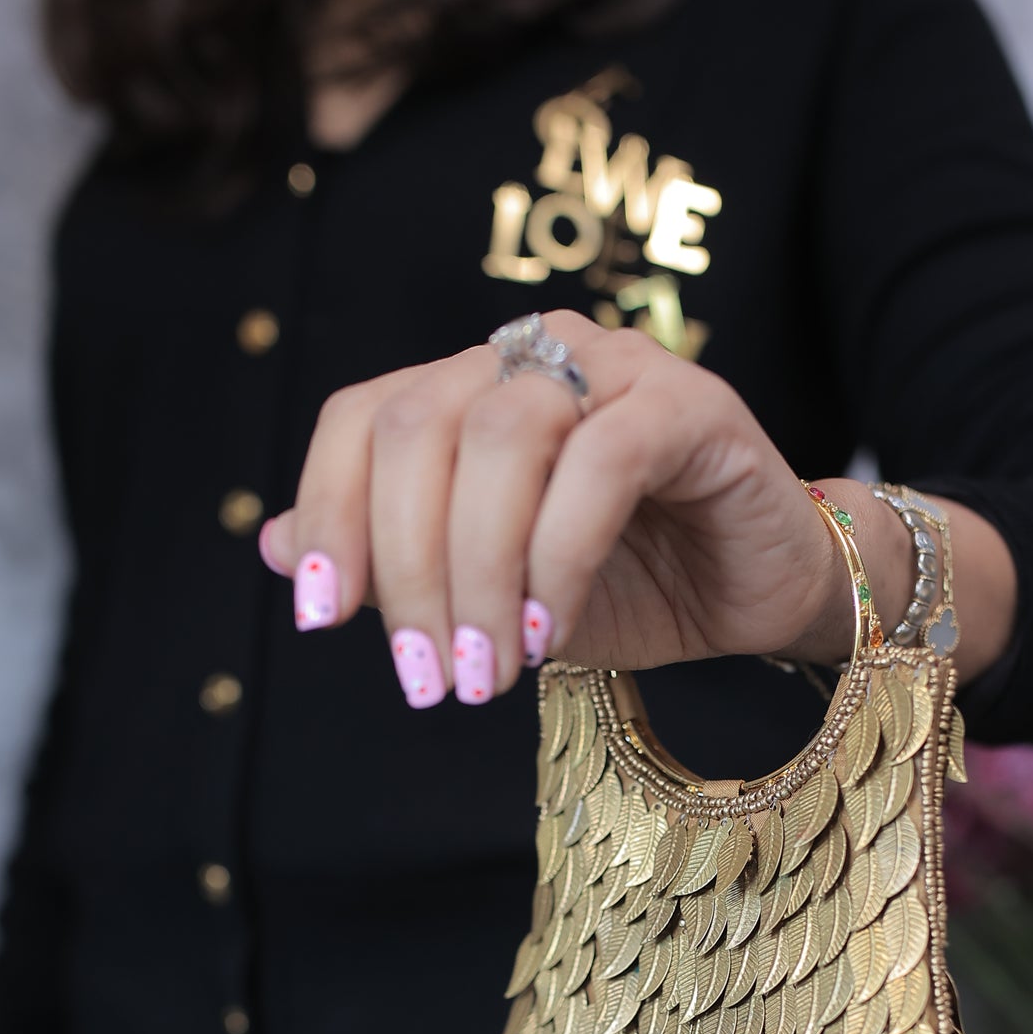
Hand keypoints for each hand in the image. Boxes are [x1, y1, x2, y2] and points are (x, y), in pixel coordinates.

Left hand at [261, 313, 856, 706]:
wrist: (762, 596)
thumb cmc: (630, 586)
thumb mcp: (490, 591)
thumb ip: (392, 563)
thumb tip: (271, 547)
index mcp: (472, 386)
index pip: (362, 418)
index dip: (328, 513)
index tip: (322, 618)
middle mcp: (533, 355)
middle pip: (417, 430)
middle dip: (406, 569)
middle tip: (427, 679)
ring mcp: (613, 368)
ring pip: (500, 441)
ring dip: (478, 573)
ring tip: (488, 671)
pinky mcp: (690, 405)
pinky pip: (598, 465)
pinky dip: (557, 558)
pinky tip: (551, 633)